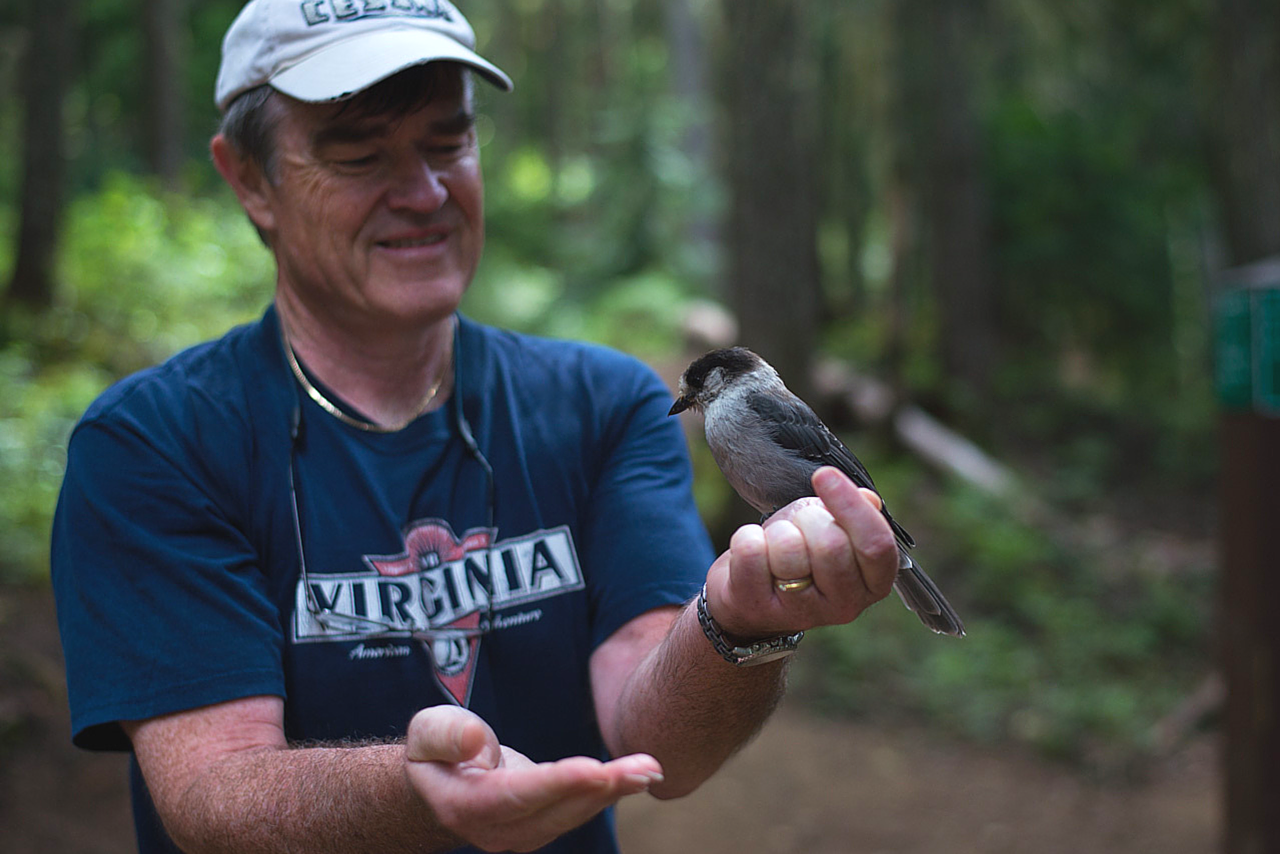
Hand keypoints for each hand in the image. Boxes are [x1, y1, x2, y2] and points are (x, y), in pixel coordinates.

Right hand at [404, 705, 663, 852]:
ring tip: (649, 768)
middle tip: (642, 768)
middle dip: (602, 788)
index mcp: (466, 805)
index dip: (556, 785)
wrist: (436, 785)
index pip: (516, 797)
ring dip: (614, 791)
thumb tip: (477, 741)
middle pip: (556, 810)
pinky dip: (609, 792)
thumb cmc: (434, 751)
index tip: (592, 771)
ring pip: (574, 814)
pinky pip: (579, 810)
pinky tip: (637, 775)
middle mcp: (498, 829)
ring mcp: (522, 832)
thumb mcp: (426, 731)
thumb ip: (447, 735)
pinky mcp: (543, 824)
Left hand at [704, 466, 898, 639]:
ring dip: (777, 530)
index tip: (824, 474)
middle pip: (831, 543)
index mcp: (873, 583)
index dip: (851, 504)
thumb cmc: (798, 550)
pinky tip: (751, 550)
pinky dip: (746, 537)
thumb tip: (869, 499)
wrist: (751, 590)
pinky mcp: (757, 609)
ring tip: (774, 543)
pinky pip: (751, 552)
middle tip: (796, 525)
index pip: (877, 543)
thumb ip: (852, 512)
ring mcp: (801, 613)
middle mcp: (845, 606)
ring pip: (789, 548)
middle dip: (807, 517)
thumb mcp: (831, 526)